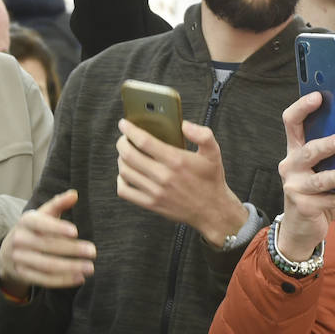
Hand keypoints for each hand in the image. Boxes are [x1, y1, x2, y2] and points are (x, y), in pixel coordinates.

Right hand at [0, 190, 96, 296]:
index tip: (75, 231)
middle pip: (47, 246)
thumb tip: (74, 194)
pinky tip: (79, 278)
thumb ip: (58, 204)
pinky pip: (44, 279)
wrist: (8, 251)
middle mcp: (20, 239)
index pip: (40, 224)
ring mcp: (19, 258)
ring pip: (47, 265)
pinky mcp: (23, 275)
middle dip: (72, 250)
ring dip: (70, 268)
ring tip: (90, 268)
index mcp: (26, 221)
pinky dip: (63, 281)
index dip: (57, 227)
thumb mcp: (43, 214)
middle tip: (93, 252)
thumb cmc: (34, 229)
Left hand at [115, 118, 248, 245]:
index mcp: (176, 160)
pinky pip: (125, 191)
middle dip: (121, 143)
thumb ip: (203, 134)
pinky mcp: (151, 204)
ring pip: (125, 171)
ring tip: (125, 154)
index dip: (129, 130)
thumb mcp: (213, 153)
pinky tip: (127, 174)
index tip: (124, 124)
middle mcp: (163, 176)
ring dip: (121, 159)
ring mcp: (155, 191)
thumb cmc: (211, 180)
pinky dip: (120, 180)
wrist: (212, 209)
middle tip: (123, 138)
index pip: (144, 141)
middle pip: (129, 155)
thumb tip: (185, 125)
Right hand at [273, 92, 334, 261]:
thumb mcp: (320, 168)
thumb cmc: (316, 190)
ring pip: (319, 180)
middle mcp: (290, 167)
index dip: (303, 107)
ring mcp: (294, 188)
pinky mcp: (305, 208)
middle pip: (307, 151)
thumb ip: (330, 152)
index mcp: (294, 150)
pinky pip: (334, 201)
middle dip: (326, 145)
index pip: (292, 122)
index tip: (319, 95)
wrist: (301, 227)